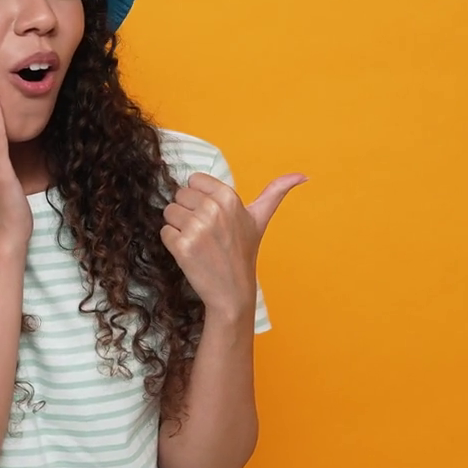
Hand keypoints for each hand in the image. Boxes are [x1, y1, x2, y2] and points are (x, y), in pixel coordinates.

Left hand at [160, 171, 306, 315]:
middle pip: (179, 195)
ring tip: (198, 242)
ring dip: (178, 227)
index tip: (212, 215)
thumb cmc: (244, 253)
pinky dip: (172, 243)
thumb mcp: (260, 219)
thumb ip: (276, 192)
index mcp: (229, 197)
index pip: (193, 180)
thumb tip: (304, 175)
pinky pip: (164, 232)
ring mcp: (197, 228)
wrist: (232, 292)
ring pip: (169, 212)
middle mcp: (213, 209)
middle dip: (187, 212)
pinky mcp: (182, 246)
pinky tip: (190, 253)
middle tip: (205, 232)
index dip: (199, 198)